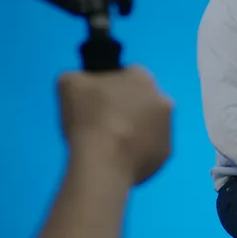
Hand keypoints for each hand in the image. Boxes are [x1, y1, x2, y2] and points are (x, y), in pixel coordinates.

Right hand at [58, 65, 173, 186]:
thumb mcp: (69, 84)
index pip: (128, 75)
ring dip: (134, 130)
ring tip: (108, 143)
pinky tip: (118, 157)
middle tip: (102, 122)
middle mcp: (163, 100)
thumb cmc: (88, 118)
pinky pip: (150, 149)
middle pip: (141, 100)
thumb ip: (78, 77)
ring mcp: (167, 128)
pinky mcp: (165, 154)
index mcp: (143, 78)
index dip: (110, 86)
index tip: (96, 100)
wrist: (103, 162)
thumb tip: (81, 84)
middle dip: (126, 108)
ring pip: (149, 125)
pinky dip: (137, 152)